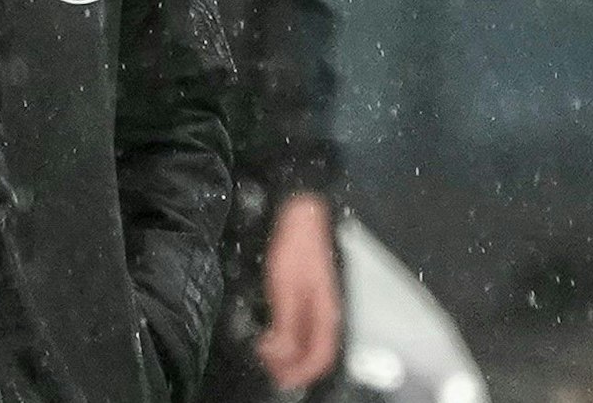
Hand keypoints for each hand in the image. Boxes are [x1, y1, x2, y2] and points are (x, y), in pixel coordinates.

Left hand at [256, 192, 341, 391]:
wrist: (302, 213)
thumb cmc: (296, 246)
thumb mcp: (286, 286)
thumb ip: (287, 322)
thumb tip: (282, 354)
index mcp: (327, 312)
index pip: (321, 356)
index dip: (302, 373)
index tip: (280, 379)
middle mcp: (327, 312)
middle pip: (315, 352)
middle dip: (291, 365)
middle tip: (267, 364)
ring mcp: (317, 304)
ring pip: (307, 340)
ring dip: (287, 352)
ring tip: (265, 349)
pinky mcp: (307, 296)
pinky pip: (301, 326)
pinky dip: (286, 336)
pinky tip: (271, 333)